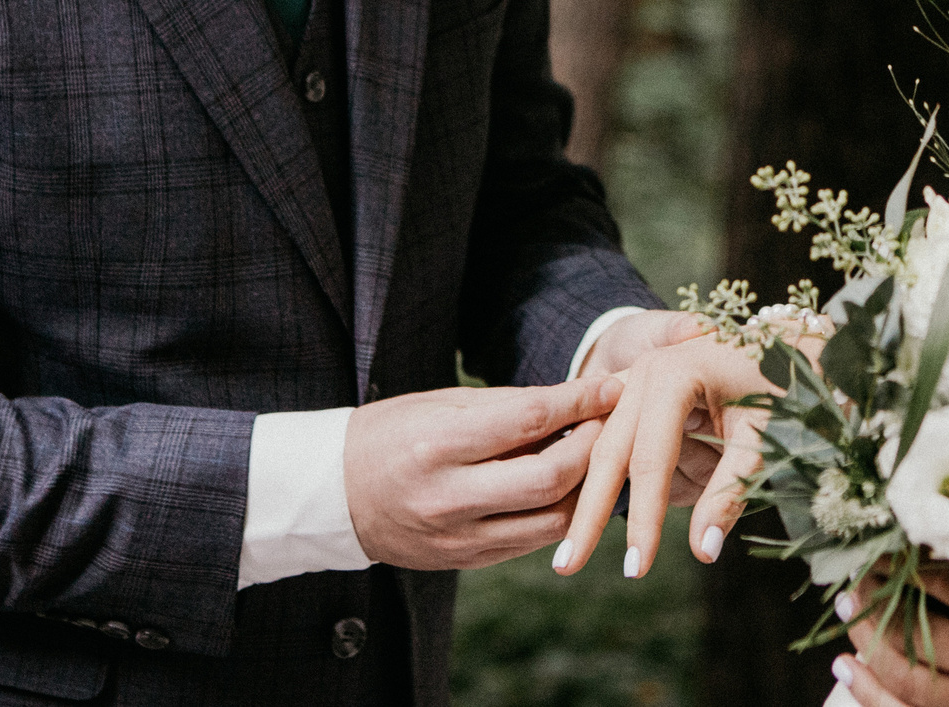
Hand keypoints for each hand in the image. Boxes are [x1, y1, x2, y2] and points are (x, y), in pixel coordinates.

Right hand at [339, 374, 621, 570]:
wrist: (337, 495)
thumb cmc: (393, 434)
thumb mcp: (440, 404)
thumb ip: (508, 406)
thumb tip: (577, 400)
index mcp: (437, 445)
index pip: (528, 421)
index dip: (579, 402)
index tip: (610, 386)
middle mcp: (448, 497)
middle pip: (549, 478)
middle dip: (592, 447)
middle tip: (610, 422)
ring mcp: (458, 538)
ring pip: (551, 520)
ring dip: (585, 487)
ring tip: (595, 455)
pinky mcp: (467, 561)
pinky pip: (532, 540)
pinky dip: (558, 511)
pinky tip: (568, 486)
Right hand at [552, 314, 786, 577]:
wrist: (788, 335)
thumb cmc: (780, 379)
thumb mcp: (763, 431)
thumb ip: (731, 488)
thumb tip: (703, 551)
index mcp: (671, 375)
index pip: (650, 462)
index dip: (644, 519)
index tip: (637, 569)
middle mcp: (642, 375)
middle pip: (607, 454)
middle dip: (588, 513)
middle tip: (567, 568)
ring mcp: (635, 381)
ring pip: (601, 448)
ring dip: (589, 497)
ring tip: (569, 552)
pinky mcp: (638, 394)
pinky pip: (613, 439)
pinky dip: (600, 476)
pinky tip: (581, 515)